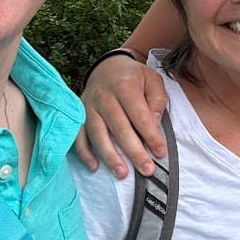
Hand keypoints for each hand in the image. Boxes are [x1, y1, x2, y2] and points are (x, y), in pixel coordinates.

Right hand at [72, 53, 168, 177]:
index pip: (139, 115)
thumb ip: (157, 100)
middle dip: (134, 151)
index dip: (151, 135)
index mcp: (125, 85)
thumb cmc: (134, 77)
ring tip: (122, 173)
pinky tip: (94, 167)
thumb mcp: (152, 80)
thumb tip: (154, 125)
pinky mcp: (79, 114)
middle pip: (119, 128)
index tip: (160, 152)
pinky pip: (78, 135)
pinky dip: (84, 152)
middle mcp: (104, 96)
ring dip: (110, 156)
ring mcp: (89, 106)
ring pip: (98, 134)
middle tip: (147, 169)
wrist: (108, 66)